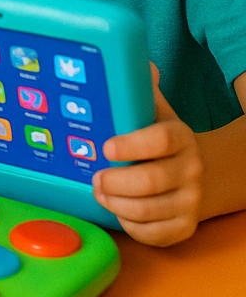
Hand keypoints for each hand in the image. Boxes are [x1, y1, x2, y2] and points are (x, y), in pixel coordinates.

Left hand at [94, 65, 203, 246]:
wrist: (201, 175)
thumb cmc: (163, 142)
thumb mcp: (156, 113)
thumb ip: (142, 90)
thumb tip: (138, 63)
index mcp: (180, 137)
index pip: (161, 140)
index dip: (132, 145)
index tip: (106, 147)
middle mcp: (190, 170)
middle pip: (151, 181)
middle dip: (115, 182)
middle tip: (95, 177)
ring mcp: (190, 201)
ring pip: (148, 210)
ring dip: (116, 203)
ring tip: (100, 192)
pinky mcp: (184, 227)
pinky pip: (153, 234)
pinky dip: (130, 224)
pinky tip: (119, 210)